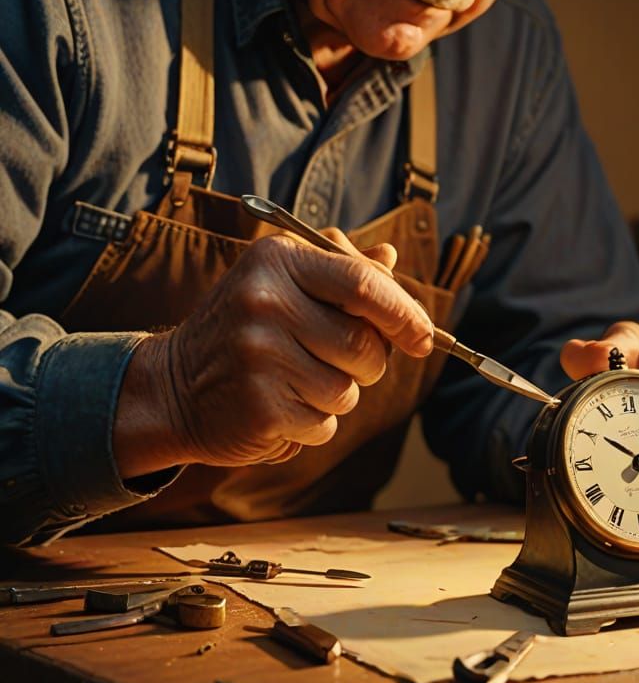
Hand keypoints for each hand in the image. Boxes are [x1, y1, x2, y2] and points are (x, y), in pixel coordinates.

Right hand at [114, 229, 433, 475]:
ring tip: (294, 380)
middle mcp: (265, 302)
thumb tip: (391, 260)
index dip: (405, 314)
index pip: (364, 284)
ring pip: (349, 389)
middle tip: (333, 359)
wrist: (172, 387)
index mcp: (278, 259)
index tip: (422, 338)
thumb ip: (340, 270)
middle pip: (365, 344)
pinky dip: (312, 423)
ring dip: (335, 393)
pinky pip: (325, 424)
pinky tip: (278, 404)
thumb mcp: (282, 282)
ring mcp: (259, 356)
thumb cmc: (243, 328)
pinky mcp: (260, 408)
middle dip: (367, 361)